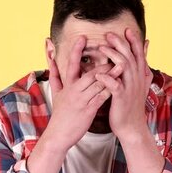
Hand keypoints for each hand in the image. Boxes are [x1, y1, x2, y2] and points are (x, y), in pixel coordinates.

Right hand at [44, 35, 114, 150]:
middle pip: (89, 73)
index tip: (83, 37)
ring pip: (98, 84)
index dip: (76, 50)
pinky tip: (120, 84)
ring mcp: (82, 100)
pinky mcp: (88, 110)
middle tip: (113, 50)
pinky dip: (111, 89)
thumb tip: (49, 55)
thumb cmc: (60, 112)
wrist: (58, 134)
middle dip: (102, 62)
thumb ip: (54, 73)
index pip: (71, 64)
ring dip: (111, 74)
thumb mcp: (55, 91)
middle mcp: (74, 90)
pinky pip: (101, 97)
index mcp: (67, 85)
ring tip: (122, 64)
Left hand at [94, 28, 152, 137]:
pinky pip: (115, 85)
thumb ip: (142, 63)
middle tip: (108, 34)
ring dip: (112, 56)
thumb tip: (148, 44)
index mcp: (140, 74)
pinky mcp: (121, 98)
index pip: (138, 54)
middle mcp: (137, 79)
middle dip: (120, 43)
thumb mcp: (141, 81)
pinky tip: (98, 73)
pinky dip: (107, 78)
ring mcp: (130, 88)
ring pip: (123, 67)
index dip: (133, 41)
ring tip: (101, 48)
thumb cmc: (132, 103)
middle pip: (129, 56)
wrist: (132, 126)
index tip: (126, 30)